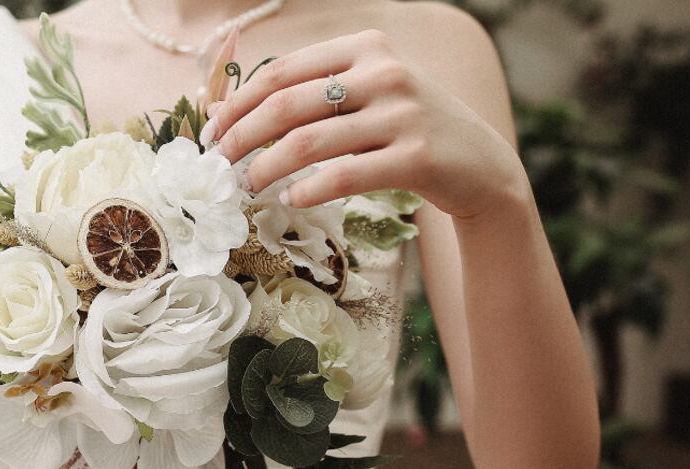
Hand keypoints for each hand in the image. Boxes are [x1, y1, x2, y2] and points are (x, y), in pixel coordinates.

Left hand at [203, 30, 527, 219]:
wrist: (478, 164)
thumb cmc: (406, 129)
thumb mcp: (365, 95)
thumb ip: (310, 95)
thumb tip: (223, 111)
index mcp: (365, 47)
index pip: (281, 72)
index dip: (237, 104)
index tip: (211, 132)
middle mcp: (384, 72)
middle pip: (287, 105)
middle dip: (241, 136)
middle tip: (219, 164)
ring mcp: (402, 114)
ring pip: (309, 143)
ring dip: (265, 168)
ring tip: (247, 187)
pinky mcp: (416, 157)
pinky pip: (344, 175)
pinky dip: (308, 189)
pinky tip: (291, 199)